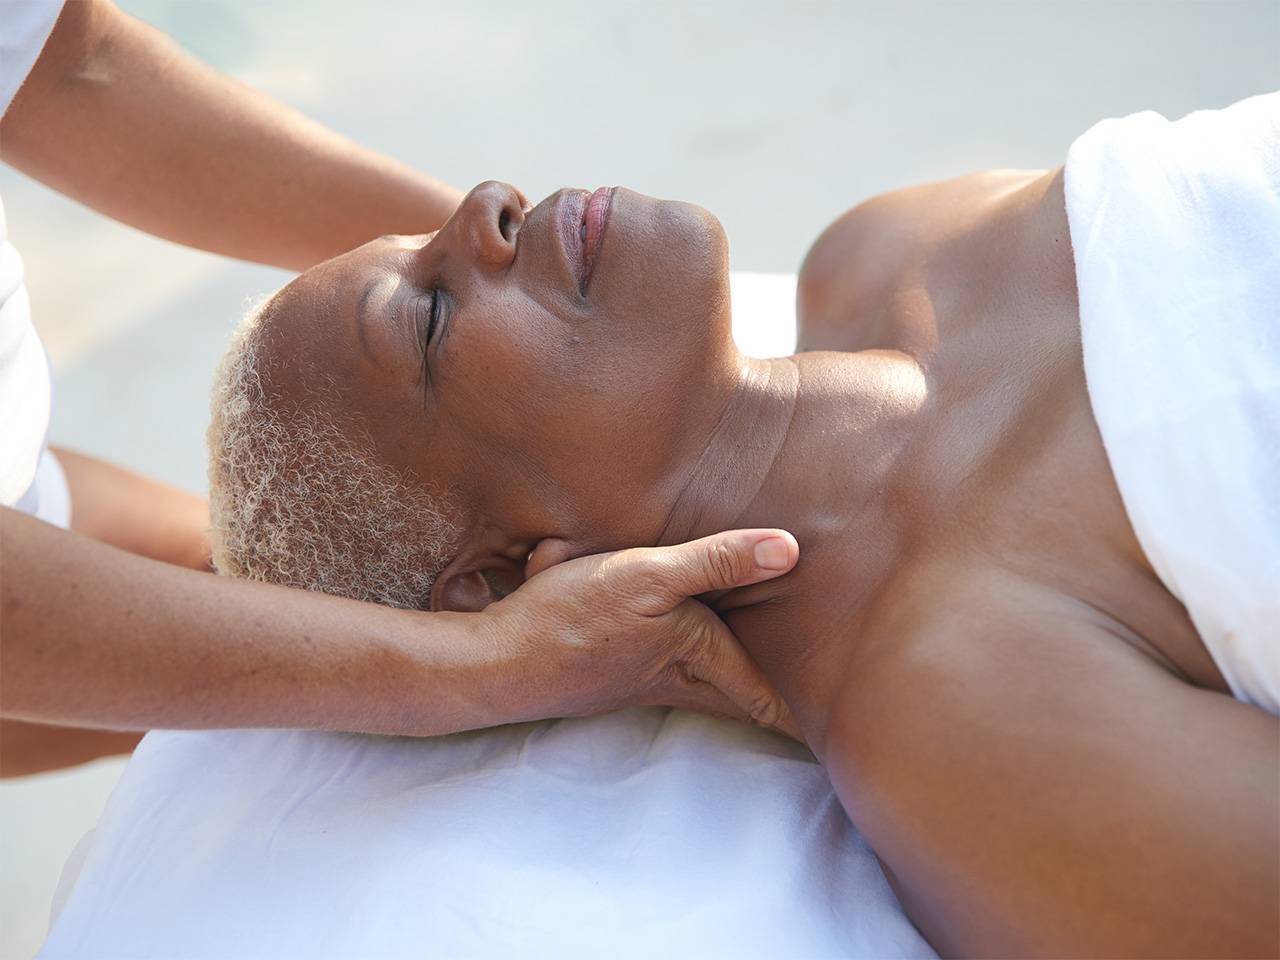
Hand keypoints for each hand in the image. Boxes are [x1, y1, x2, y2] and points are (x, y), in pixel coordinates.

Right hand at [479, 530, 800, 739]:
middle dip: (782, 693)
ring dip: (737, 667)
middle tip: (826, 694)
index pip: (772, 697)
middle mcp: (677, 676)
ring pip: (703, 673)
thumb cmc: (572, 622)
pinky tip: (677, 618)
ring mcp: (642, 674)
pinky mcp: (611, 660)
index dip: (811, 711)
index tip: (853, 723)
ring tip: (774, 667)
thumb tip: (790, 549)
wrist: (495, 664)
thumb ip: (715, 563)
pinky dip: (679, 637)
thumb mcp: (647, 578)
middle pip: (744, 693)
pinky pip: (657, 650)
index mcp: (699, 658)